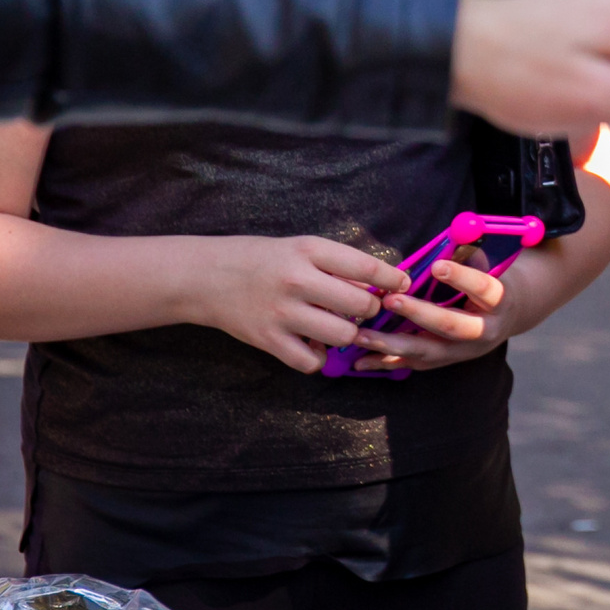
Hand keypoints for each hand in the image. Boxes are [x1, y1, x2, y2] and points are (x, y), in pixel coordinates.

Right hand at [186, 234, 410, 373]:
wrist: (206, 276)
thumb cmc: (261, 259)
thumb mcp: (300, 247)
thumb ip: (336, 263)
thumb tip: (380, 282)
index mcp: (309, 250)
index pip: (366, 267)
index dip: (392, 279)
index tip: (402, 285)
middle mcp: (297, 280)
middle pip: (361, 305)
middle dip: (370, 309)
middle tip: (363, 308)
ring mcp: (282, 313)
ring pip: (342, 335)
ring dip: (348, 334)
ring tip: (340, 326)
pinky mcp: (268, 340)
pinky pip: (312, 362)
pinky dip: (318, 358)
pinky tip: (313, 344)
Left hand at [349, 245, 512, 372]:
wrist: (506, 317)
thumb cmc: (490, 281)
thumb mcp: (489, 264)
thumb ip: (467, 254)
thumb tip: (446, 237)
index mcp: (500, 301)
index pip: (484, 289)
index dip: (462, 278)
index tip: (437, 266)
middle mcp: (484, 331)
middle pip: (451, 326)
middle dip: (418, 314)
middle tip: (390, 300)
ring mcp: (463, 351)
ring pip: (427, 352)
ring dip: (392, 344)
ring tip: (363, 334)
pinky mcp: (444, 362)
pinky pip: (413, 364)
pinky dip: (385, 362)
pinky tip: (359, 360)